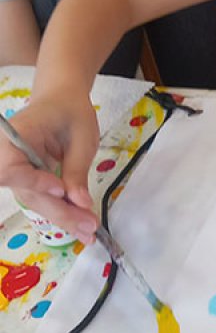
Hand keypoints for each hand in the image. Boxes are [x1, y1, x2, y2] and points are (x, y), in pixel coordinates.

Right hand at [0, 93, 99, 242]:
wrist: (62, 101)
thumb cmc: (71, 112)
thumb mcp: (82, 138)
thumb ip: (77, 170)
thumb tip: (80, 203)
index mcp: (17, 135)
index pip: (11, 169)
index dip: (33, 183)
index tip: (61, 190)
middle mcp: (9, 155)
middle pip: (27, 192)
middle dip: (59, 211)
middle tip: (89, 226)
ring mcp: (18, 169)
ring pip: (35, 201)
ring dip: (63, 217)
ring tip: (89, 231)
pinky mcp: (30, 179)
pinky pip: (42, 199)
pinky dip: (62, 212)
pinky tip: (81, 226)